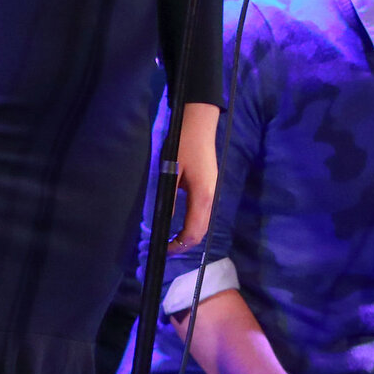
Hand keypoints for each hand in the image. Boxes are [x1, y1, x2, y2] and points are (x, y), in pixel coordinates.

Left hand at [172, 102, 218, 250]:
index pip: (193, 232)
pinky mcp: (209, 187)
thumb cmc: (182, 145)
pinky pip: (203, 213)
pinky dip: (192, 223)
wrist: (199, 124)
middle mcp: (211, 198)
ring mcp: (212, 192)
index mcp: (202, 196)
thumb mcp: (170, 173)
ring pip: (203, 223)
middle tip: (165, 247)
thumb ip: (167, 199)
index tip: (163, 249)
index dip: (178, 245)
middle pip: (201, 232)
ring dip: (189, 234)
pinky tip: (180, 222)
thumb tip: (160, 222)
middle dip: (184, 243)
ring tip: (171, 238)